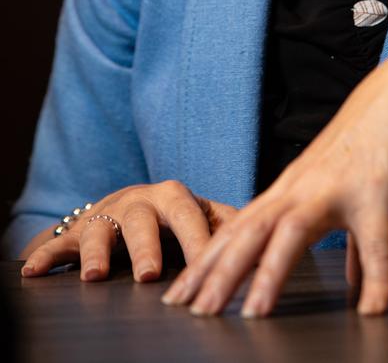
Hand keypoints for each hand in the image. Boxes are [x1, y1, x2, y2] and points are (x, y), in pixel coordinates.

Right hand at [21, 181, 237, 281]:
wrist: (123, 206)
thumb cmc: (169, 216)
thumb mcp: (197, 215)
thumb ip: (225, 222)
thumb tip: (267, 231)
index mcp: (175, 198)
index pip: (192, 216)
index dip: (200, 241)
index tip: (213, 269)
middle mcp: (141, 202)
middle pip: (146, 219)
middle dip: (148, 245)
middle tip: (150, 274)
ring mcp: (107, 214)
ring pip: (102, 228)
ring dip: (98, 252)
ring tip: (96, 277)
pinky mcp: (77, 231)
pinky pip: (58, 242)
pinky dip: (44, 255)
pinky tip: (31, 271)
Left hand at [163, 43, 387, 316]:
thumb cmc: (378, 141)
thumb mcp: (350, 191)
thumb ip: (350, 242)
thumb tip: (355, 290)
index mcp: (293, 188)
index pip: (239, 227)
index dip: (208, 261)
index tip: (179, 294)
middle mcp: (304, 185)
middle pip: (250, 229)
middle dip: (217, 271)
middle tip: (189, 310)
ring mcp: (337, 185)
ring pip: (291, 230)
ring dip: (270, 272)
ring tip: (253, 313)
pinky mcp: (378, 187)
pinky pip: (375, 239)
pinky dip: (375, 275)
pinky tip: (372, 309)